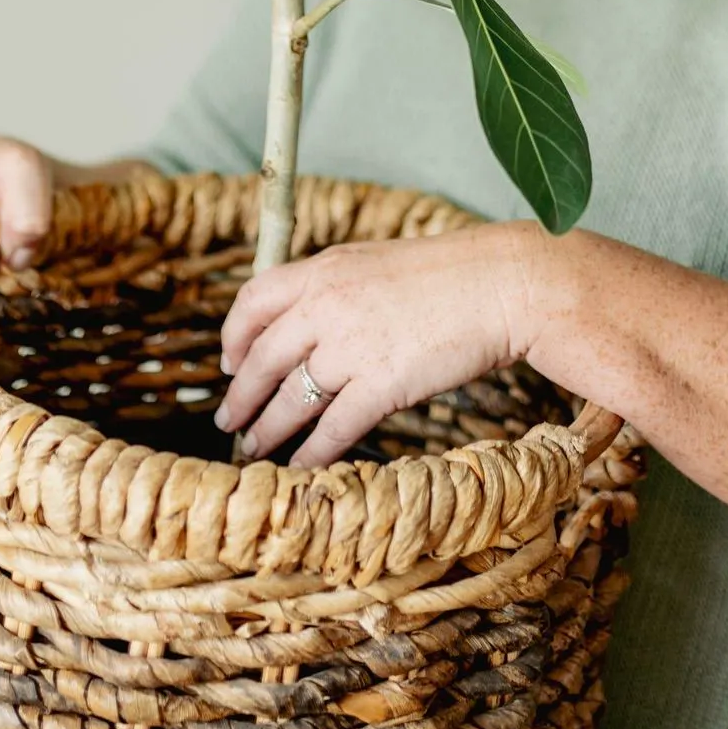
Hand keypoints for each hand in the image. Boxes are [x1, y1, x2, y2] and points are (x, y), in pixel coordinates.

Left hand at [215, 221, 544, 467]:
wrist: (499, 285)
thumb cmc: (445, 273)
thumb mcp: (374, 261)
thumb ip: (333, 286)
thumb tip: (303, 318)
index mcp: (323, 270)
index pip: (254, 300)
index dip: (234, 335)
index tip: (228, 361)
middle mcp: (326, 305)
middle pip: (263, 358)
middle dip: (241, 395)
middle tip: (228, 419)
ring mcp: (351, 347)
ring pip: (290, 399)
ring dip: (267, 429)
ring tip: (254, 449)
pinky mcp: (381, 385)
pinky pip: (332, 428)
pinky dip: (311, 453)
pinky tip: (300, 467)